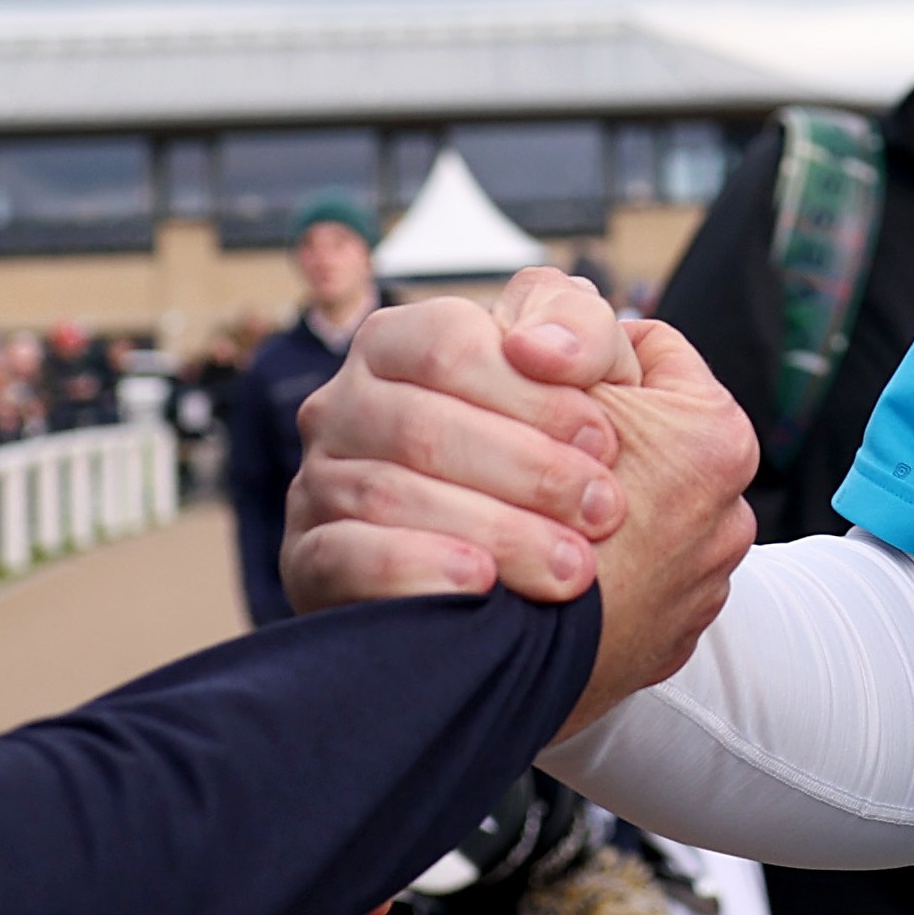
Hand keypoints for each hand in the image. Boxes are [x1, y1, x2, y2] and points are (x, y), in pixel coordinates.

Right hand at [281, 268, 647, 608]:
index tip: (606, 441)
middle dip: (527, 471)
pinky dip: (415, 571)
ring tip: (570, 568)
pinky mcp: (308, 560)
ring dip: (494, 532)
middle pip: (422, 426)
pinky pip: (344, 559)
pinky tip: (480, 587)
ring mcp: (316, 484)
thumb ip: (579, 327)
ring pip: (389, 495)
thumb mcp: (585, 373)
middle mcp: (342, 405)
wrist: (520, 571)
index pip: (449, 345)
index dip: (534, 394)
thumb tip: (540, 347)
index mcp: (398, 341)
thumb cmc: (555, 448)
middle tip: (602, 512)